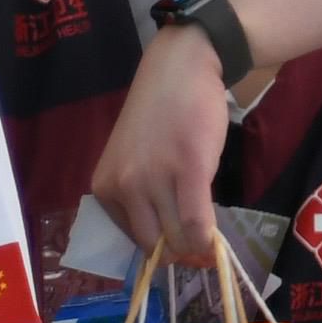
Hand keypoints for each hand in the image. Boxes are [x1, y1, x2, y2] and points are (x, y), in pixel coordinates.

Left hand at [100, 21, 235, 266]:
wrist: (181, 70)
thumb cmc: (160, 114)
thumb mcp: (134, 160)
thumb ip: (141, 197)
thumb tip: (167, 244)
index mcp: (105, 187)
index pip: (131, 239)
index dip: (159, 249)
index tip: (177, 246)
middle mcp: (123, 186)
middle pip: (155, 244)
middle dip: (179, 252)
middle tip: (198, 244)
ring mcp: (155, 179)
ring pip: (178, 237)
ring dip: (196, 245)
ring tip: (208, 238)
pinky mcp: (188, 170)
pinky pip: (198, 222)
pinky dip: (208, 237)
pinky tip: (216, 236)